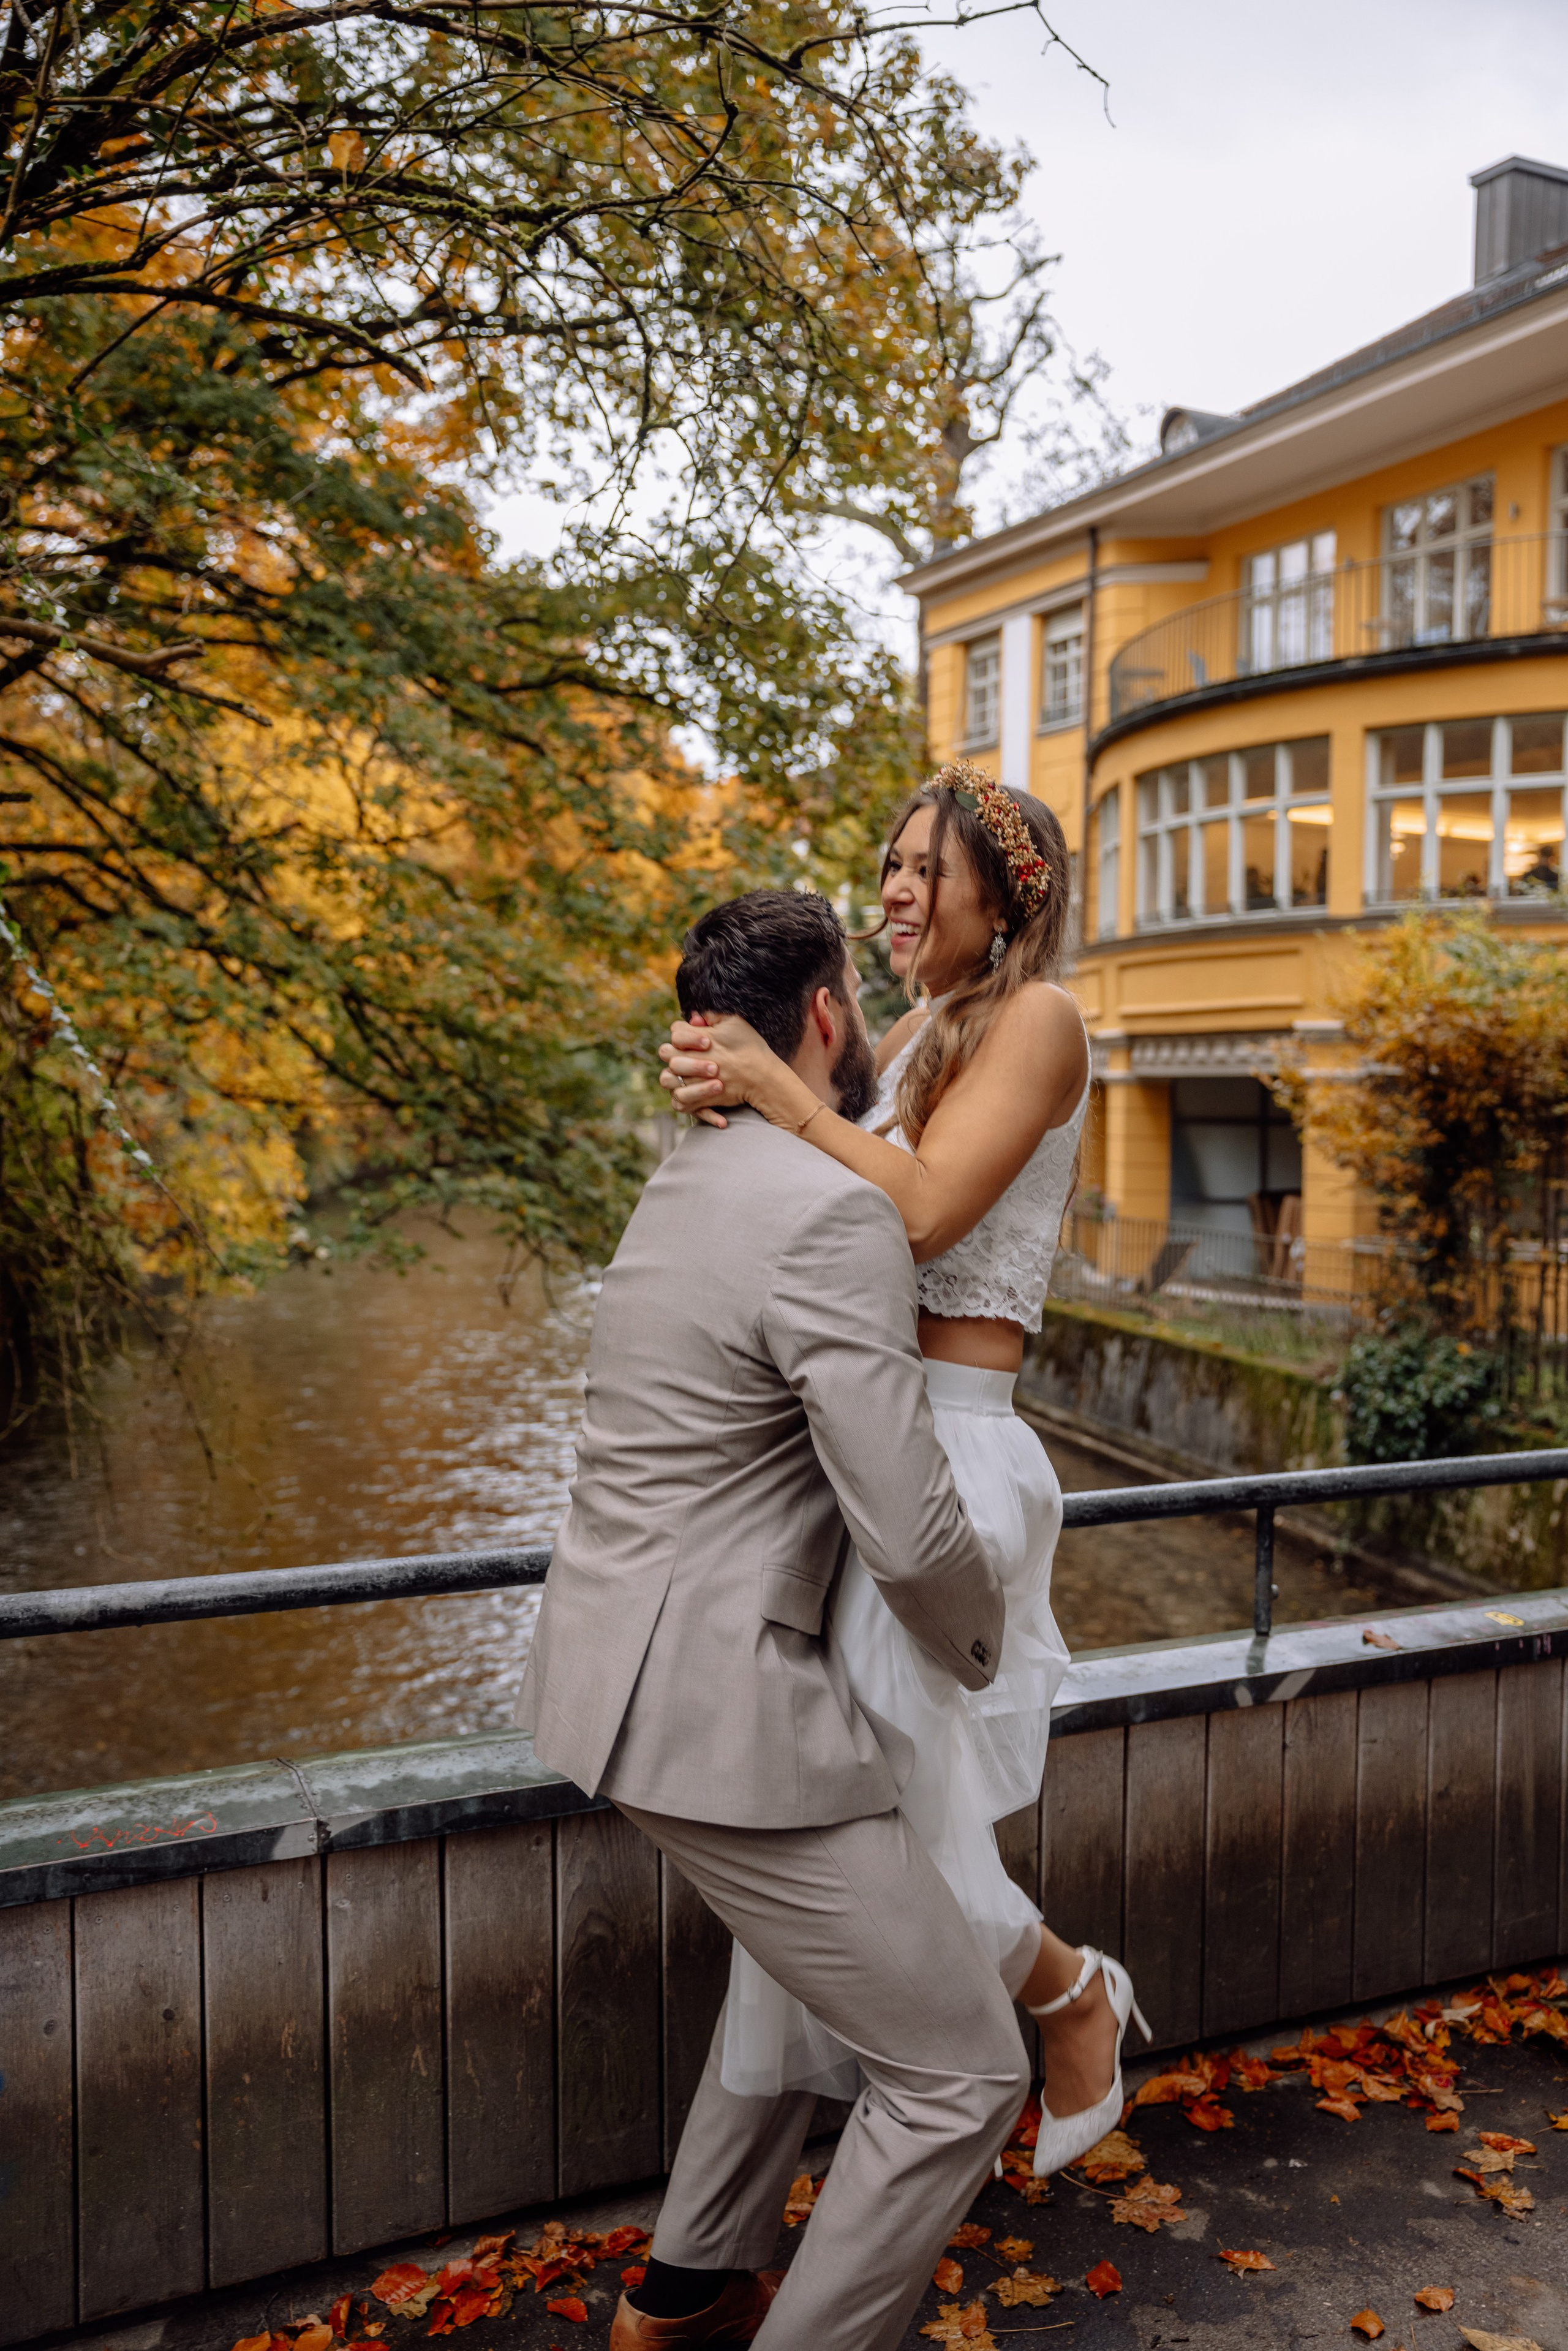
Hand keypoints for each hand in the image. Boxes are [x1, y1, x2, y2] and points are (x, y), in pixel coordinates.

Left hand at [658, 1013, 801, 1130]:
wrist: (763, 1078)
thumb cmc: (751, 1048)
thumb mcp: (735, 1023)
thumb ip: (713, 1016)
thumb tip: (696, 1017)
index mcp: (701, 1039)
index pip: (675, 1031)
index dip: (683, 1033)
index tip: (698, 1038)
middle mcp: (695, 1059)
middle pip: (665, 1052)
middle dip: (674, 1052)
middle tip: (686, 1055)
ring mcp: (696, 1080)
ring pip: (667, 1078)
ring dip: (673, 1075)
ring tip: (684, 1075)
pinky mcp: (701, 1099)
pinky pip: (680, 1101)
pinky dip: (683, 1099)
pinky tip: (689, 1092)